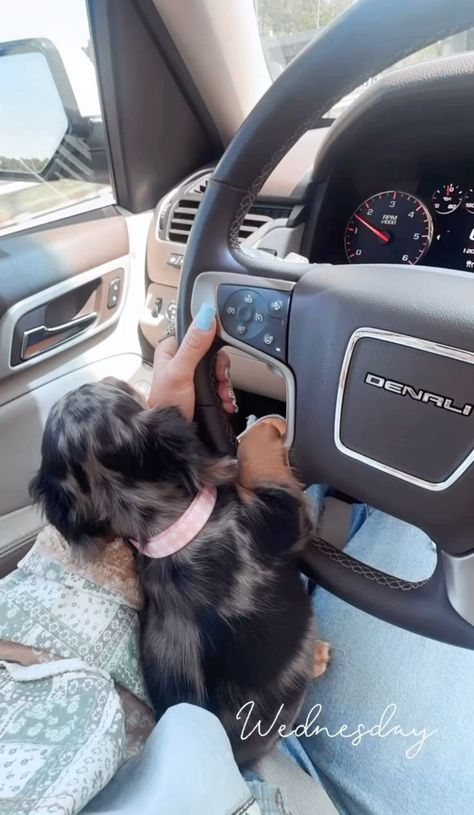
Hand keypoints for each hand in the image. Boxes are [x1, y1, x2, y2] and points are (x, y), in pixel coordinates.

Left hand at [148, 303, 237, 420]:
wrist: (171, 434)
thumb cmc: (166, 405)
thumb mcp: (180, 372)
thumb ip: (193, 345)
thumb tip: (206, 316)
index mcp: (171, 349)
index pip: (197, 331)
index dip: (212, 341)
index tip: (218, 355)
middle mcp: (181, 359)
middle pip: (212, 351)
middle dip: (221, 368)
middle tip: (220, 379)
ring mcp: (191, 375)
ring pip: (217, 368)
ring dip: (224, 382)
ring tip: (222, 395)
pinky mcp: (200, 389)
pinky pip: (219, 383)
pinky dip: (224, 392)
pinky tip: (224, 400)